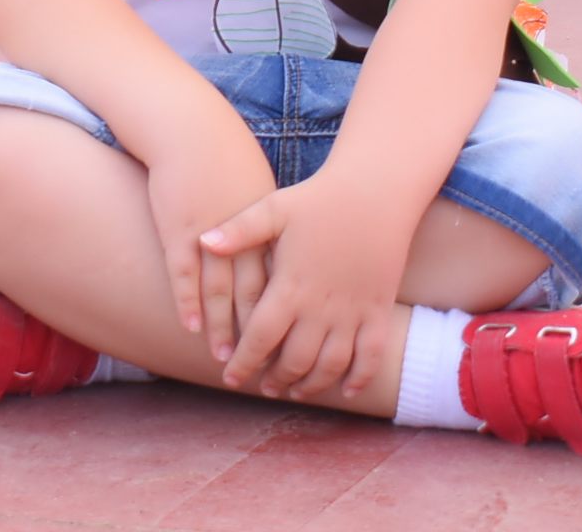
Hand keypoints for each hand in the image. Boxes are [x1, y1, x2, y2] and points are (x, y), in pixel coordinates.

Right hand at [146, 122, 280, 366]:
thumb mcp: (258, 186)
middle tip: (261, 366)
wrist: (189, 129)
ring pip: (219, 292)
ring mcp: (209, 235)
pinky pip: (185, 275)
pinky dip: (188, 303)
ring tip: (224, 357)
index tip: (288, 342)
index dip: (283, 314)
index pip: (279, 281)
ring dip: (222, 327)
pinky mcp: (179, 230)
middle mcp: (243, 235)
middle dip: (257, 333)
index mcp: (266, 226)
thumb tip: (285, 250)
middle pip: (254, 294)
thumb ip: (270, 222)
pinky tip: (191, 326)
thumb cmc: (224, 154)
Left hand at [200, 171, 418, 400]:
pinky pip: (371, 355)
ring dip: (312, 384)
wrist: (375, 191)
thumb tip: (202, 243)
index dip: (244, 363)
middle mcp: (321, 307)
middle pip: (295, 360)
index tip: (231, 378)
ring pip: (330, 365)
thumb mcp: (274, 209)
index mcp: (290, 286)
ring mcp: (353, 312)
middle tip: (264, 386)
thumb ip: (239, 231)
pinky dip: (359, 378)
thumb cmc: (319, 198)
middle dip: (276, 379)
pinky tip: (347, 390)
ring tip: (295, 390)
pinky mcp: (379, 310)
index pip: (260, 338)